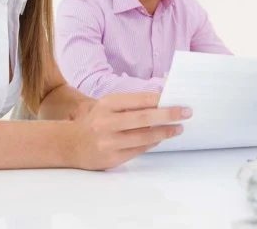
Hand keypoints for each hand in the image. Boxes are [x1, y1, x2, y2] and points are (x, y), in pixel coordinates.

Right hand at [62, 92, 190, 169]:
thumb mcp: (108, 106)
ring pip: (144, 136)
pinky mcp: (112, 158)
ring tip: (178, 128)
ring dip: (165, 131)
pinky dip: (153, 142)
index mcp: (107, 104)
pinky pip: (139, 149)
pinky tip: (161, 137)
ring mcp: (109, 142)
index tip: (178, 98)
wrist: (70, 145)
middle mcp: (107, 122)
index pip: (140, 99)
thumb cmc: (96, 121)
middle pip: (145, 118)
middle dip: (169, 114)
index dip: (161, 99)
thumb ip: (132, 103)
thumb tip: (162, 100)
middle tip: (186, 112)